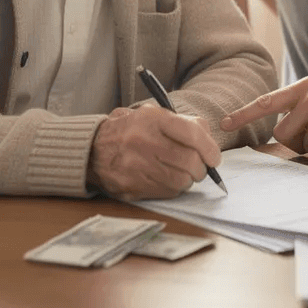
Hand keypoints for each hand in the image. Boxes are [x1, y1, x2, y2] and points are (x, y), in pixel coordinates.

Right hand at [87, 105, 221, 199]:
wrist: (92, 149)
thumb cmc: (131, 130)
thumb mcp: (153, 115)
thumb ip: (183, 123)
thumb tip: (209, 141)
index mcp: (151, 119)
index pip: (192, 133)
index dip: (210, 148)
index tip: (214, 157)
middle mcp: (143, 142)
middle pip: (190, 161)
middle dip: (201, 168)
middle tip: (200, 167)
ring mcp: (136, 166)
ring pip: (181, 181)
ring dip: (188, 180)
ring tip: (183, 172)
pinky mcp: (131, 186)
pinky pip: (167, 192)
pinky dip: (174, 188)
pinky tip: (167, 179)